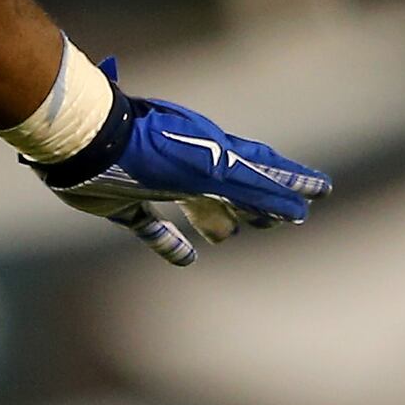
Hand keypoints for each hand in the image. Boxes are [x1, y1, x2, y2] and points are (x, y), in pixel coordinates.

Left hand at [33, 61, 331, 266]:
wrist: (82, 145)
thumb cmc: (148, 150)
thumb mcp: (210, 169)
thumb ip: (253, 187)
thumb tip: (299, 210)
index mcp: (211, 149)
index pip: (262, 165)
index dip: (292, 179)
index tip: (322, 190)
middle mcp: (186, 164)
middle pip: (230, 186)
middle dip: (255, 202)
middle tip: (280, 221)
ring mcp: (153, 181)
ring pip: (194, 204)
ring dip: (213, 218)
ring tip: (227, 234)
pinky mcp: (122, 202)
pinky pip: (151, 226)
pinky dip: (168, 242)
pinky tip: (184, 258)